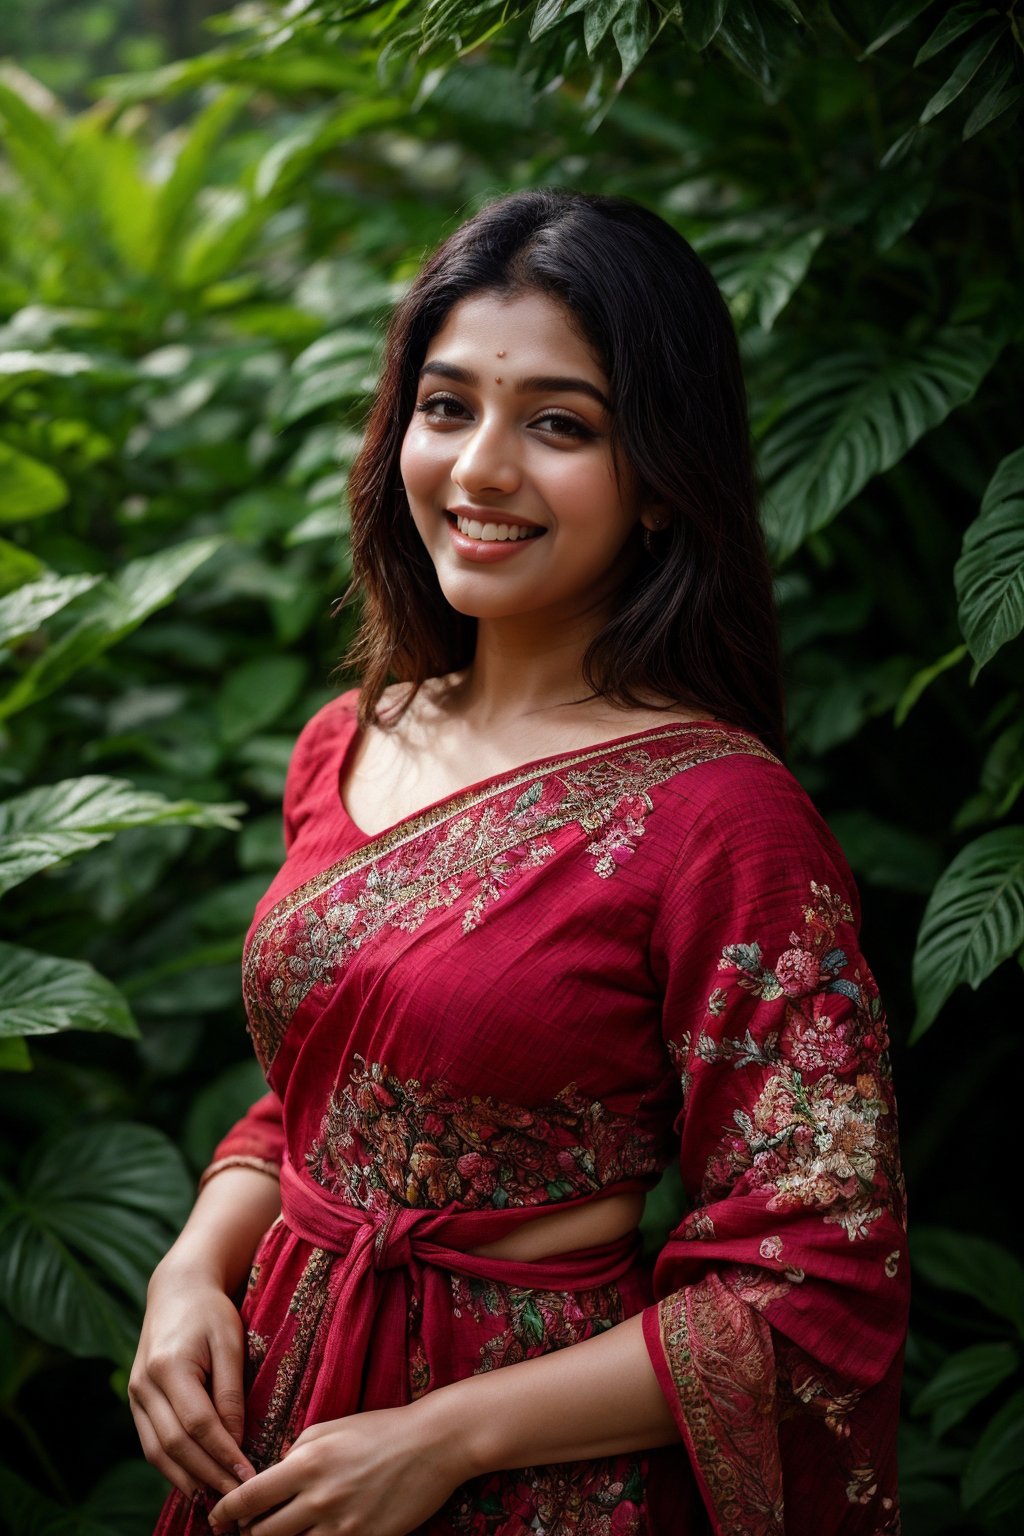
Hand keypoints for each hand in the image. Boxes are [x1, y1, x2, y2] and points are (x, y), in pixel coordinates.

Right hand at [129, 1258, 255, 1499]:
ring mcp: (135, 1395)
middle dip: (208, 1475)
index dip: (223, 1454)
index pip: (198, 1424)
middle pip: (175, 1445)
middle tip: (237, 1497)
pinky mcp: (136, 1401)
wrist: (177, 1289)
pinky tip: (194, 1481)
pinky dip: (171, 1467)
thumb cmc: (210, 1312)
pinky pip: (151, 1444)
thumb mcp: (229, 1341)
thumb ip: (231, 1391)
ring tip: (217, 1500)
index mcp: (169, 1367)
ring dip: (186, 1480)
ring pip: (157, 1452)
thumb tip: (236, 1441)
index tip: (249, 1476)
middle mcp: (144, 1385)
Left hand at [207, 1402, 465, 1535]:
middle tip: (248, 1529)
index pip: (249, 1498)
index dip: (225, 1512)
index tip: (216, 1518)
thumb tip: (270, 1478)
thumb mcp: (329, 1428)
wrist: (433, 1444)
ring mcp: (342, 1525)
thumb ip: (294, 1453)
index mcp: (307, 1462)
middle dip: (248, 1534)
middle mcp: (319, 1498)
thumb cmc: (379, 1429)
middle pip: (262, 1535)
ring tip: (280, 1533)